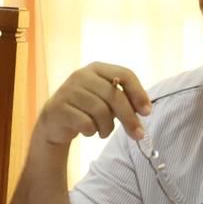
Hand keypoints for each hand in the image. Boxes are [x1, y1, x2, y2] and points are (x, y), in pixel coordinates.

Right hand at [34, 62, 151, 149]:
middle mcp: (81, 75)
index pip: (125, 74)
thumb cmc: (87, 109)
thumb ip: (124, 100)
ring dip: (107, 128)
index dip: (139, 93)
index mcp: (97, 69)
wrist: (55, 122)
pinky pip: (86, 123)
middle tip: (138, 135)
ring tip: (103, 131)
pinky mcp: (59, 107)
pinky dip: (92, 132)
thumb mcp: (107, 101)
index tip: (147, 112)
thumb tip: (145, 110)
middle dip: (129, 118)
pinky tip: (88, 131)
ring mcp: (68, 90)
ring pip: (101, 111)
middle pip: (114, 95)